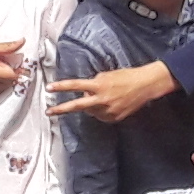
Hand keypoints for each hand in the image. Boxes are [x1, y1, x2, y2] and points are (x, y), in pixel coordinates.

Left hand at [46, 60, 177, 124]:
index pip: (76, 85)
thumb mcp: (106, 75)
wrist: (145, 86)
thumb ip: (93, 84)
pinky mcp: (114, 118)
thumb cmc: (126, 76)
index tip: (49, 88)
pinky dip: (101, 111)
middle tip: (48, 112)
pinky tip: (111, 103)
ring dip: (91, 105)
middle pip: (77, 106)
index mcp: (99, 85)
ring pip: (90, 111)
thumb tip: (84, 93)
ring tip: (104, 97)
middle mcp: (102, 99)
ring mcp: (108, 111)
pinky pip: (100, 116)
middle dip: (61, 109)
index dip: (61, 86)